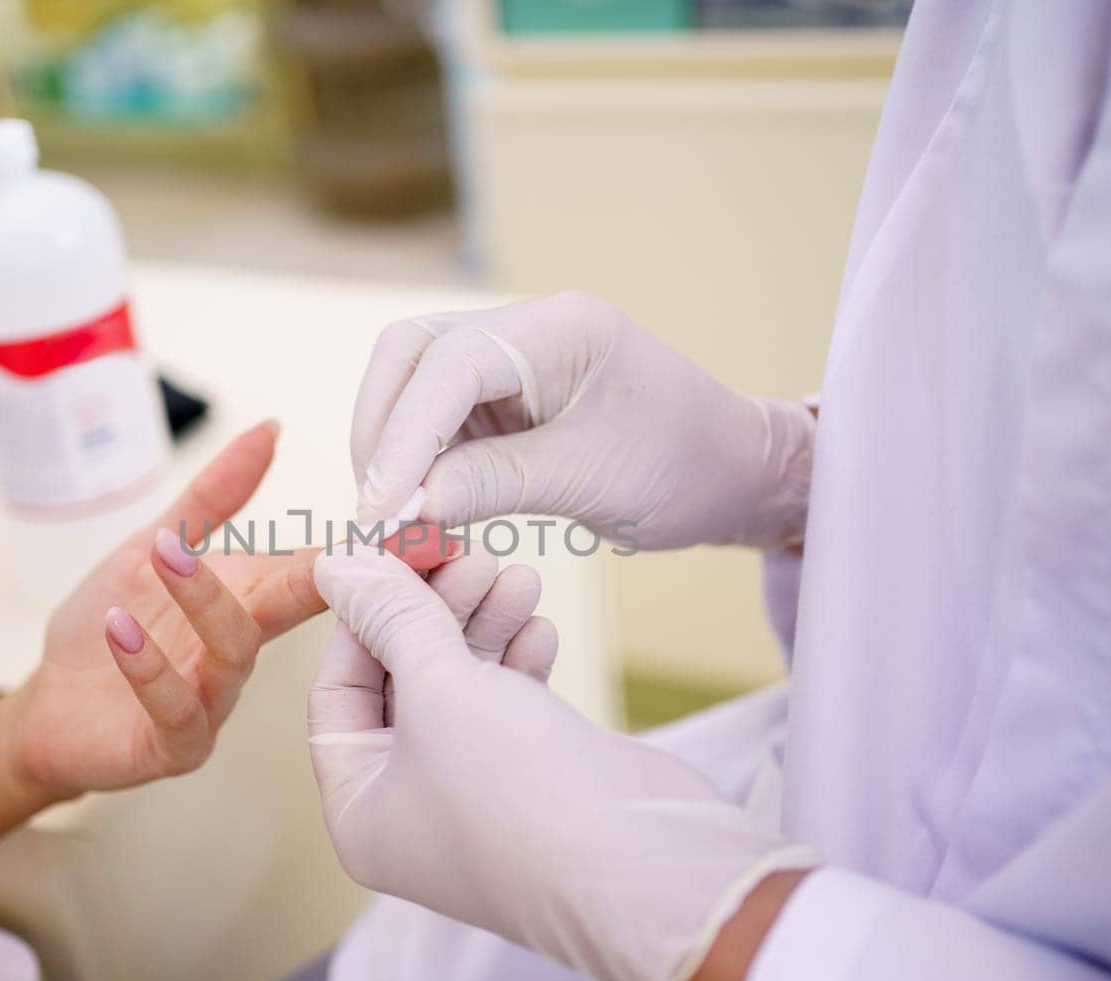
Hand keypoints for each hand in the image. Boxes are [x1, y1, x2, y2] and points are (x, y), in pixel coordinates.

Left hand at [7, 421, 453, 802]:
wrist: (49, 707)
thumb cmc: (110, 628)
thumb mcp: (153, 547)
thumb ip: (213, 495)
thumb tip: (269, 429)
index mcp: (249, 601)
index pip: (319, 569)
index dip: (373, 550)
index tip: (428, 530)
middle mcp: (242, 651)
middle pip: (299, 608)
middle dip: (342, 578)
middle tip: (374, 547)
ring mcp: (213, 701)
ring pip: (235, 654)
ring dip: (206, 601)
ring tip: (165, 554)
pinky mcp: (173, 746)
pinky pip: (177, 712)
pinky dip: (150, 669)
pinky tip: (121, 630)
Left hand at [307, 547, 816, 980]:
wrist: (646, 868)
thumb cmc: (520, 794)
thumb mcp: (439, 687)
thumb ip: (390, 618)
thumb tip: (336, 564)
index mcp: (359, 809)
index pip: (338, 689)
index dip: (364, 615)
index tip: (398, 550)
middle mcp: (409, 810)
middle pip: (401, 682)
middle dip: (435, 612)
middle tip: (470, 552)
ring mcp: (475, 797)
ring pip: (461, 688)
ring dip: (485, 625)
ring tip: (520, 575)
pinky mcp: (536, 782)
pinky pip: (510, 707)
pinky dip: (520, 661)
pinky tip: (540, 626)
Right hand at [350, 292, 814, 549]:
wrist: (733, 473)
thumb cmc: (685, 467)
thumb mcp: (593, 480)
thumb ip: (494, 483)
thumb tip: (404, 506)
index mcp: (560, 329)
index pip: (449, 364)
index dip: (403, 436)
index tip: (381, 507)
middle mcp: (525, 329)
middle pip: (411, 355)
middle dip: (382, 432)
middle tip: (376, 513)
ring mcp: (510, 360)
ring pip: (413, 387)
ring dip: (392, 451)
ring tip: (395, 522)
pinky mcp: (503, 397)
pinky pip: (437, 421)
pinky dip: (419, 466)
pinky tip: (421, 513)